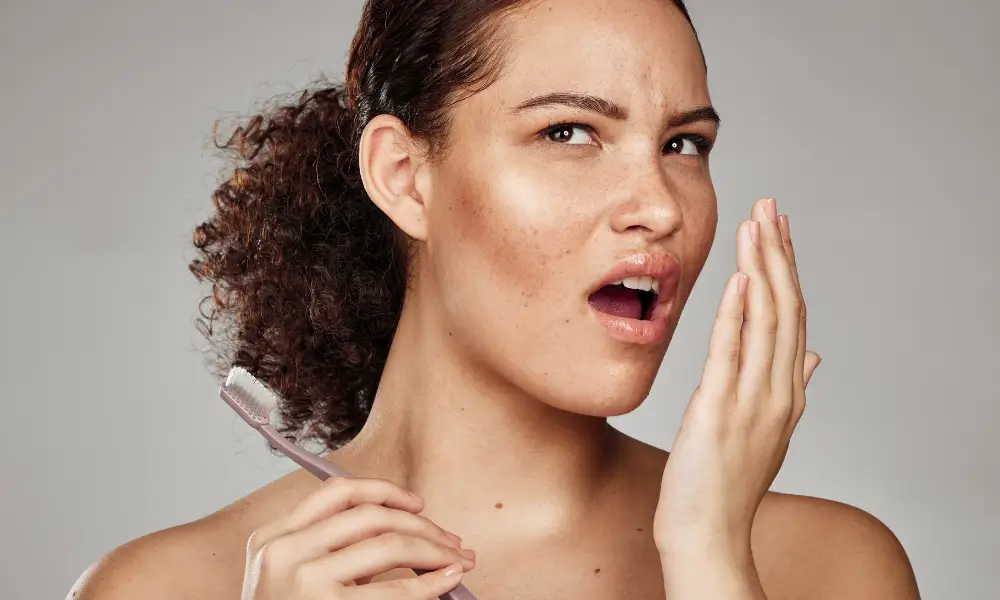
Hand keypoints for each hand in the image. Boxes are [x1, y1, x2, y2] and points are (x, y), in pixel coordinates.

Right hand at [242, 476, 474, 598]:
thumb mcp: (289, 574)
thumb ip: (327, 546)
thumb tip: (404, 528)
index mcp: (273, 536)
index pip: (337, 493)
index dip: (385, 491)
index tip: (417, 504)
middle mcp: (285, 552)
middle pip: (370, 516)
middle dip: (421, 524)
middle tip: (451, 540)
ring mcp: (304, 581)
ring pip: (388, 545)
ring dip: (433, 549)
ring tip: (457, 559)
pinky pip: (394, 591)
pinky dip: (430, 583)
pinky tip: (448, 580)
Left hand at [654, 198, 820, 564]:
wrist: (707, 533)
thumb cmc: (725, 481)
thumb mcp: (764, 429)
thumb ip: (788, 386)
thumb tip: (813, 354)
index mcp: (787, 392)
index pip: (794, 317)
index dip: (788, 270)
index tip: (779, 229)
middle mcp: (778, 392)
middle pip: (786, 309)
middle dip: (778, 253)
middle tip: (770, 205)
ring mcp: (753, 401)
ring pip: (766, 322)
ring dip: (763, 269)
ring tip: (758, 224)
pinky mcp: (719, 411)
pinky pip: (732, 354)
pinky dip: (738, 314)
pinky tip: (741, 280)